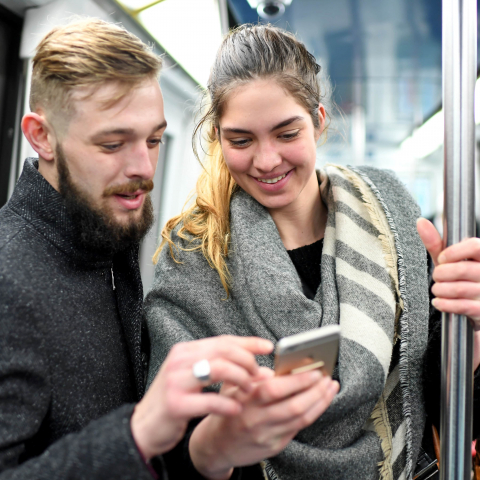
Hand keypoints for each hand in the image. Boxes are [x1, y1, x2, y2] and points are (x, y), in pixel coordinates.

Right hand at [130, 335, 272, 460]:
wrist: (143, 427)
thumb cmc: (173, 401)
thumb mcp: (191, 376)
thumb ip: (217, 365)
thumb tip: (253, 362)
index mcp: (185, 351)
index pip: (223, 340)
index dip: (248, 343)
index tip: (268, 347)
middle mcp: (179, 361)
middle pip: (224, 351)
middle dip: (247, 361)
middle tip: (257, 375)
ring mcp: (175, 381)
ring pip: (220, 369)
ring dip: (241, 379)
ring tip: (248, 390)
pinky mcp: (175, 404)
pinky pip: (210, 400)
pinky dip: (228, 404)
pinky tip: (236, 409)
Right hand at [189, 368, 338, 479]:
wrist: (215, 446)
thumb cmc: (226, 410)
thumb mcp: (231, 387)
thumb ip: (253, 375)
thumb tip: (279, 368)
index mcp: (245, 400)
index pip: (275, 389)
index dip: (298, 380)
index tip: (314, 370)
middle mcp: (256, 419)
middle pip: (294, 406)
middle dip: (316, 391)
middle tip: (328, 378)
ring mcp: (267, 435)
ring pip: (301, 419)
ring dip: (320, 402)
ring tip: (330, 389)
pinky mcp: (274, 447)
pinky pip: (297, 429)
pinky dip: (312, 414)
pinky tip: (319, 403)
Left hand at [417, 218, 479, 369]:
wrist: (473, 310)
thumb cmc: (459, 280)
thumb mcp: (448, 261)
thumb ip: (436, 243)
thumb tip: (420, 222)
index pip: (476, 246)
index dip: (454, 252)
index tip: (441, 259)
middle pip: (463, 269)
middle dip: (442, 274)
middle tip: (436, 277)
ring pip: (460, 288)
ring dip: (441, 290)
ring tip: (437, 290)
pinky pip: (463, 306)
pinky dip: (444, 304)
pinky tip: (439, 302)